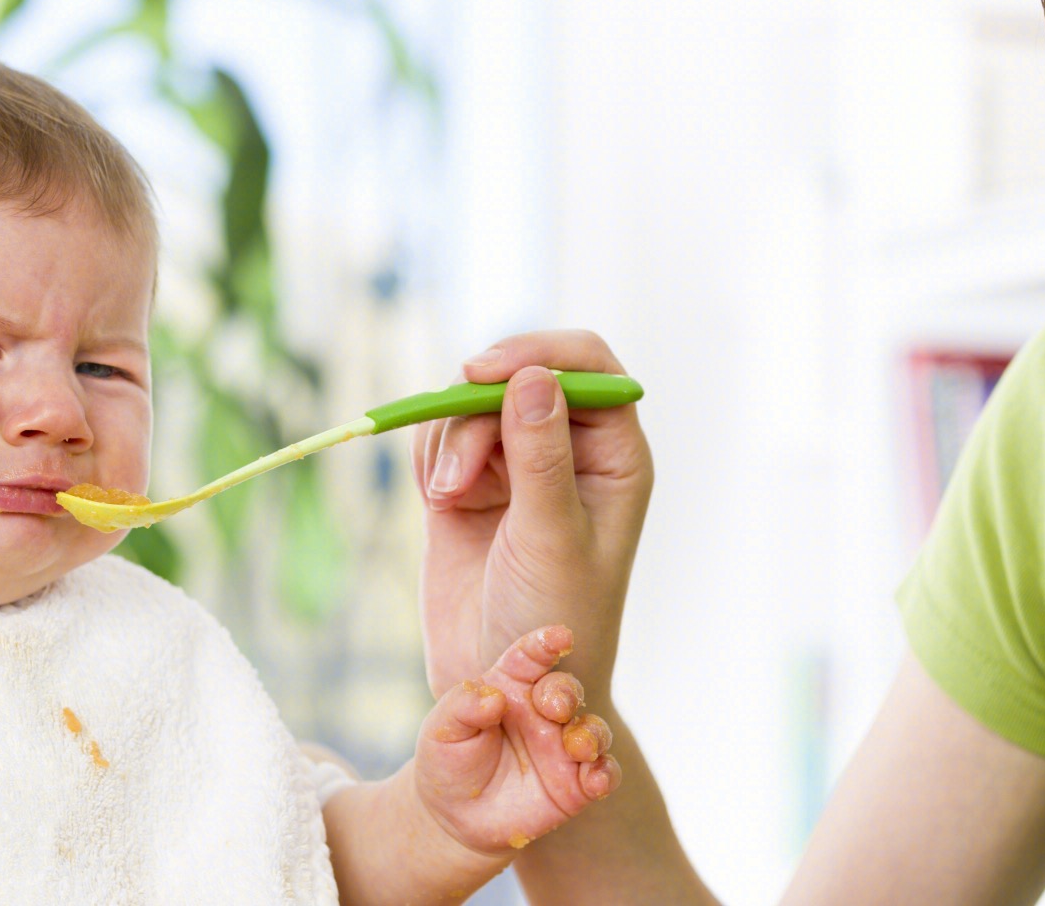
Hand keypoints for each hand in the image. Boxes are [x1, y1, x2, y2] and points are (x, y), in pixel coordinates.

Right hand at [411, 331, 651, 699]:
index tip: (486, 373)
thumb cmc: (553, 623)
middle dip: (478, 410)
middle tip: (453, 471)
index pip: (588, 367)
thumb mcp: (551, 538)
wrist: (501, 689)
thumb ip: (542, 457)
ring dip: (450, 440)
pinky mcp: (467, 486)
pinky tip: (437, 499)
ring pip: (472, 405)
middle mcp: (567, 451)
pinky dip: (431, 456)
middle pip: (518, 378)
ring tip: (446, 499)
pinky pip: (442, 438)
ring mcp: (515, 467)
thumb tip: (532, 379)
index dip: (539, 354)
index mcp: (613, 456)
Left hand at [413, 625, 618, 855]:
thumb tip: (493, 698)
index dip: (546, 643)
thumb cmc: (448, 761)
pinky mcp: (576, 784)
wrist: (454, 816)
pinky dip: (606, 773)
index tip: (560, 637)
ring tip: (577, 747)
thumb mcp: (441, 730)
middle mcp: (542, 712)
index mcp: (510, 686)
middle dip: (567, 693)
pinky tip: (595, 780)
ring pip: (593, 730)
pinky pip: (604, 773)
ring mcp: (561, 747)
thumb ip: (462, 706)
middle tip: (555, 708)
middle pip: (566, 690)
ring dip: (592, 734)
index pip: (531, 657)